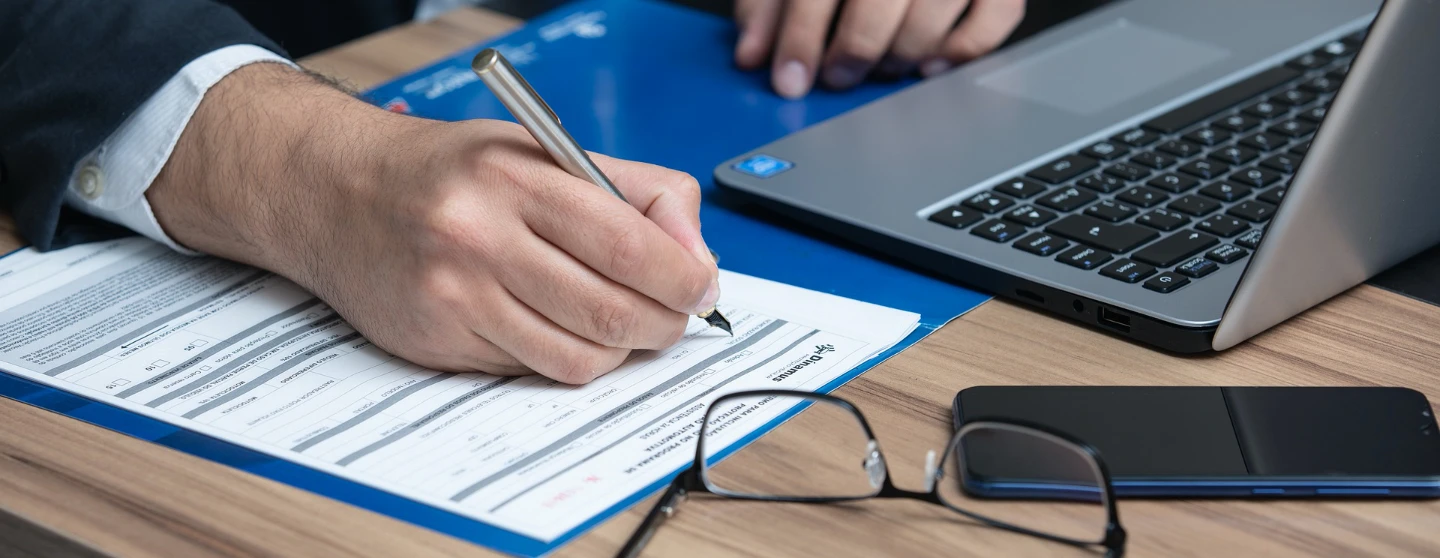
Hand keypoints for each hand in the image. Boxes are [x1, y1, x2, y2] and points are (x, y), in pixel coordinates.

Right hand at [147, 64, 719, 383]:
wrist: (338, 193)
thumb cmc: (455, 172)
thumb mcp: (545, 150)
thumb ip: (634, 192)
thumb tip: (695, 254)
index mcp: (515, 178)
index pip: (627, 245)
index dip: (682, 277)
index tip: (702, 287)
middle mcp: (480, 238)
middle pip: (610, 312)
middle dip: (662, 324)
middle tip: (673, 315)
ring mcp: (454, 297)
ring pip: (576, 358)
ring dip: (618, 351)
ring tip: (620, 324)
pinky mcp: (436, 343)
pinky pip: (531, 372)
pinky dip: (563, 358)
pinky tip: (558, 328)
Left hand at [734, 0, 1025, 98]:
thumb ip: (770, 2)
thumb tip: (752, 55)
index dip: (799, 36)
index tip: (788, 79)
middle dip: (854, 49)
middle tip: (838, 77)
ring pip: (934, 13)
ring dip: (901, 54)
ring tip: (880, 67)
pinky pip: (995, 19)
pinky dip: (961, 50)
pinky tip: (929, 63)